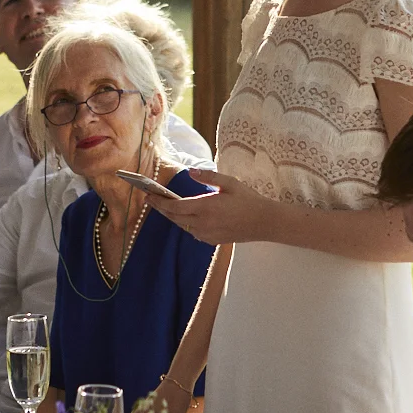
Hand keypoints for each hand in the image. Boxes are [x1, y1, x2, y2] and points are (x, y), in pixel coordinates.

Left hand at [146, 169, 271, 246]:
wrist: (264, 222)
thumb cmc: (248, 199)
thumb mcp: (230, 183)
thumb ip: (208, 176)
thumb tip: (189, 171)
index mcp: (206, 207)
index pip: (174, 207)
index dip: (159, 202)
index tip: (148, 195)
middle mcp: (203, 223)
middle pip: (174, 217)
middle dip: (161, 208)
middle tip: (150, 199)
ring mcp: (206, 234)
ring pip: (182, 226)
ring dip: (172, 216)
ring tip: (164, 206)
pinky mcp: (211, 241)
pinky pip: (192, 232)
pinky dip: (185, 223)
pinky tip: (185, 216)